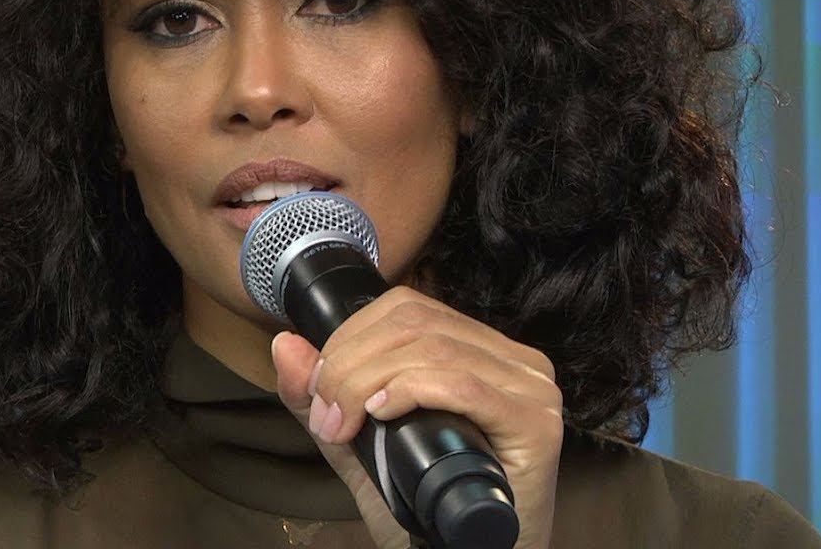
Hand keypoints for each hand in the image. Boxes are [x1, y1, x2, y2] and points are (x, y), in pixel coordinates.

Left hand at [271, 285, 562, 548]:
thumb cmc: (426, 512)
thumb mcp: (362, 448)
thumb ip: (324, 399)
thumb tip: (284, 343)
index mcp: (483, 352)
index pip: (409, 308)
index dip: (352, 335)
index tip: (318, 386)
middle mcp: (515, 362)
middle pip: (416, 325)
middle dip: (351, 362)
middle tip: (325, 413)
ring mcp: (532, 390)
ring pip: (433, 350)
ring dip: (367, 382)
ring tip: (342, 424)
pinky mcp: (536, 426)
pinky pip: (464, 386)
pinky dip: (412, 390)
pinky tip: (382, 414)